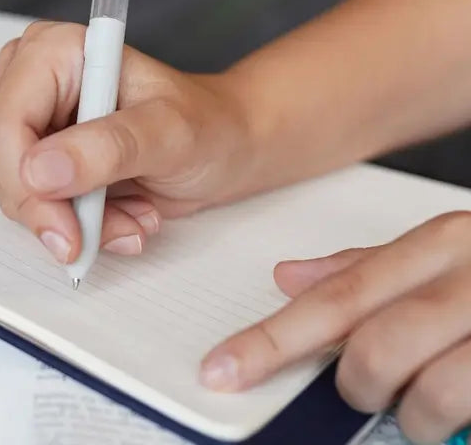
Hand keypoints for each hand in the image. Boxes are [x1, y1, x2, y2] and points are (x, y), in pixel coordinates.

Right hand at [0, 21, 256, 264]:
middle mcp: (33, 77)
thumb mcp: (168, 134)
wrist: (226, 144)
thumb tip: (39, 172)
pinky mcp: (42, 152)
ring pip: (18, 191)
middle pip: (4, 162)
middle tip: (120, 228)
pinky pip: (36, 204)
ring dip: (77, 222)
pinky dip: (80, 226)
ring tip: (135, 218)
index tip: (68, 235)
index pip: (4, 126)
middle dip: (59, 210)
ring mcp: (34, 116)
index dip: (26, 186)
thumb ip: (107, 148)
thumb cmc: (206, 125)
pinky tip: (125, 217)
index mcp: (55, 51)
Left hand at [200, 212, 470, 444]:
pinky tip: (459, 413)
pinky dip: (445, 424)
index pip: (331, 296)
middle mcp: (462, 276)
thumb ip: (368, 268)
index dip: (269, 340)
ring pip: (415, 389)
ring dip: (409, 412)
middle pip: (367, 348)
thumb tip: (286, 277)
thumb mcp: (445, 260)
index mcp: (435, 244)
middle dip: (356, 384)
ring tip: (425, 401)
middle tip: (372, 386)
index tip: (223, 369)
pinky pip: (457, 408)